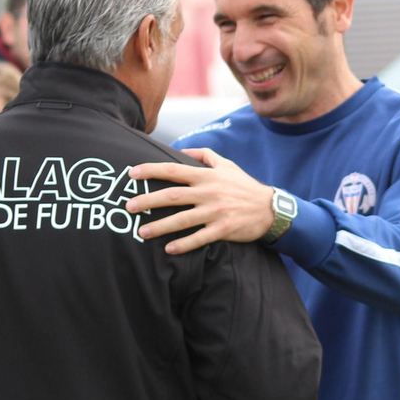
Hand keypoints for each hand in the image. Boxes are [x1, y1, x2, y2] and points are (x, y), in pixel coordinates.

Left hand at [127, 148, 274, 254]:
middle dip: (148, 200)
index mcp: (206, 176)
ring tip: (142, 233)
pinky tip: (169, 249)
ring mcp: (215, 212)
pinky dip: (184, 244)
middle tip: (129, 207)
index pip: (173, 170)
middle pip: (172, 196)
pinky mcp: (223, 229)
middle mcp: (208, 192)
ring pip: (182, 219)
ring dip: (160, 227)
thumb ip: (204, 155)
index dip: (151, 170)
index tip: (132, 174)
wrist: (269, 208)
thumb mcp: (227, 165)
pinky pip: (200, 238)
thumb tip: (181, 150)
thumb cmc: (244, 186)